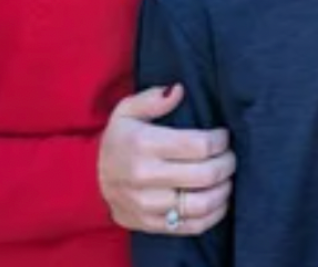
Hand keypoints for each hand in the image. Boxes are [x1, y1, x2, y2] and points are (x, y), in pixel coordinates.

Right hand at [98, 84, 235, 234]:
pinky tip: (218, 200)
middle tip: (230, 156)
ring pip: (201, 204)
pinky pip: (191, 226)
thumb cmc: (119, 141)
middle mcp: (145, 177)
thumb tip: (178, 90)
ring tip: (226, 178)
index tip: (223, 137)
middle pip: (205, 174)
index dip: (220, 141)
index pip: (199, 145)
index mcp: (144, 144)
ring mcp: (147, 205)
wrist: (87, 181)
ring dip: (223, 190)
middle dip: (227, 163)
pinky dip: (214, 215)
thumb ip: (152, 99)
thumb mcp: (127, 112)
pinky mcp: (150, 224)